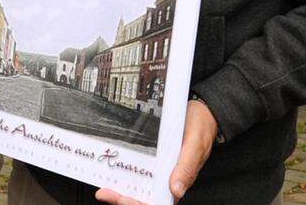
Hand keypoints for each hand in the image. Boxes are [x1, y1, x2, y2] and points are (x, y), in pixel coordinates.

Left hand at [92, 99, 217, 203]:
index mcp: (179, 180)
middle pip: (144, 198)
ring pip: (138, 188)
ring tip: (103, 188)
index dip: (138, 203)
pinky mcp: (153, 161)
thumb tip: (176, 190)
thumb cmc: (201, 127)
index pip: (157, 201)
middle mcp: (167, 179)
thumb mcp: (195, 144)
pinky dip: (124, 175)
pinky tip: (110, 173)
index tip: (122, 198)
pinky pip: (138, 172)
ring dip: (121, 190)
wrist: (201, 111)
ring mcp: (159, 171)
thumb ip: (187, 167)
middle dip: (123, 199)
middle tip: (104, 193)